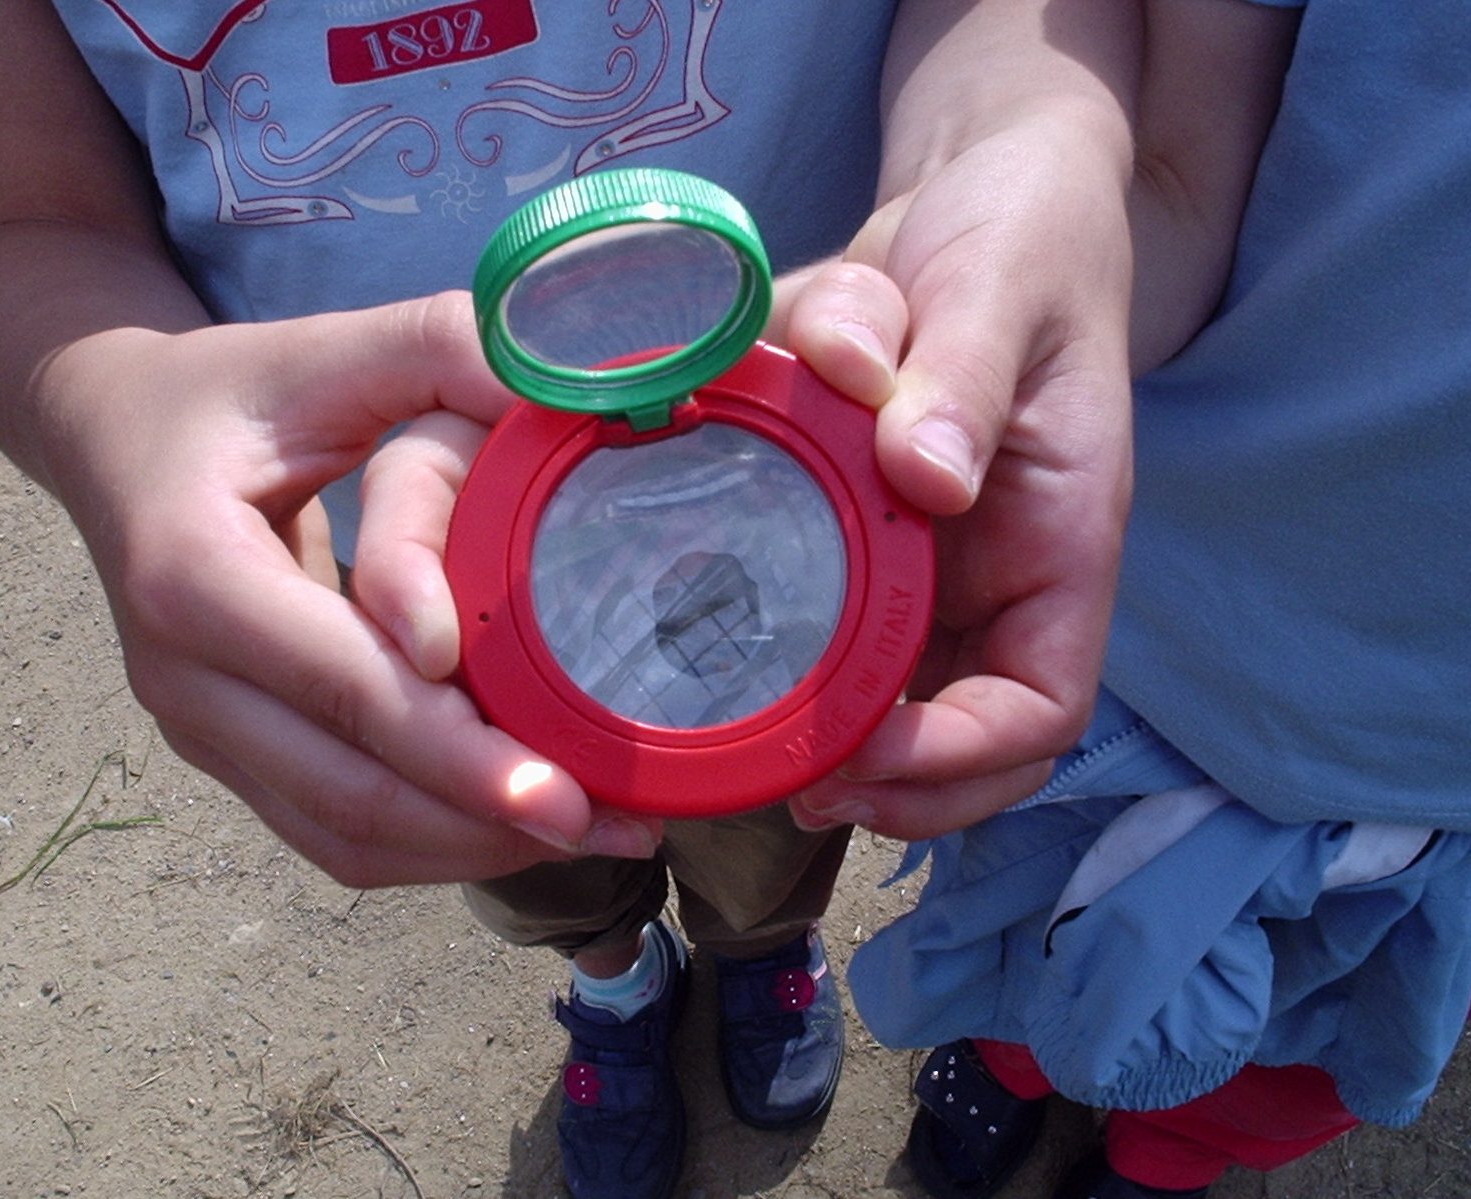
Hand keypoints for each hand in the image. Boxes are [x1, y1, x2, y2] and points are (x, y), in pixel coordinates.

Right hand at [43, 292, 658, 884]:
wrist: (115, 438)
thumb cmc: (233, 392)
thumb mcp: (330, 347)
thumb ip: (445, 348)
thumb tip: (583, 386)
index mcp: (193, 571)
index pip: (345, 687)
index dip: (457, 750)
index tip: (568, 791)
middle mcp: (181, 673)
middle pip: (348, 790)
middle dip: (485, 821)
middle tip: (614, 828)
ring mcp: (199, 727)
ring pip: (342, 836)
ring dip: (469, 847)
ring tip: (594, 833)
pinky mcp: (230, 753)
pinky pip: (331, 833)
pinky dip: (428, 844)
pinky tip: (516, 823)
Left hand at [776, 110, 1133, 839]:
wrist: (975, 194)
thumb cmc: (1020, 241)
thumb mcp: (1002, 290)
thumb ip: (965, 375)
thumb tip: (925, 476)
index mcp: (1059, 543)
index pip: (1041, 707)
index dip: (963, 761)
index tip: (867, 761)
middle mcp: (993, 574)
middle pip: (956, 733)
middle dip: (882, 781)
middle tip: (783, 783)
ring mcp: (924, 561)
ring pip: (884, 694)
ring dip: (822, 740)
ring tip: (737, 754)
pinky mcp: (856, 527)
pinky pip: (823, 616)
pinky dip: (774, 650)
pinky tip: (704, 653)